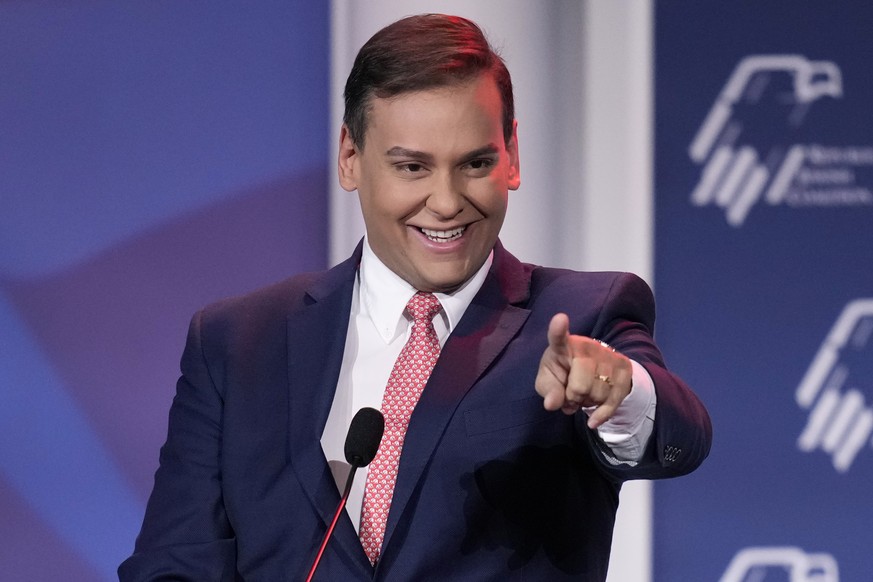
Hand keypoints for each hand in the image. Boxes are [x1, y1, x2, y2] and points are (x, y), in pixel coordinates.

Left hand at [535, 313, 632, 428]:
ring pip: (598, 395)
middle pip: (580, 386)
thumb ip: (548, 391)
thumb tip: (552, 404)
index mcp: (563, 346)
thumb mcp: (548, 382)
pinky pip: (614, 400)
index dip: (558, 329)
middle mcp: (587, 346)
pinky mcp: (624, 367)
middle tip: (571, 396)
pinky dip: (602, 414)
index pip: (558, 337)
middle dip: (574, 399)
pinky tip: (593, 420)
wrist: (591, 371)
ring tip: (583, 396)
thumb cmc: (563, 374)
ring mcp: (608, 355)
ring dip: (588, 404)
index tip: (560, 319)